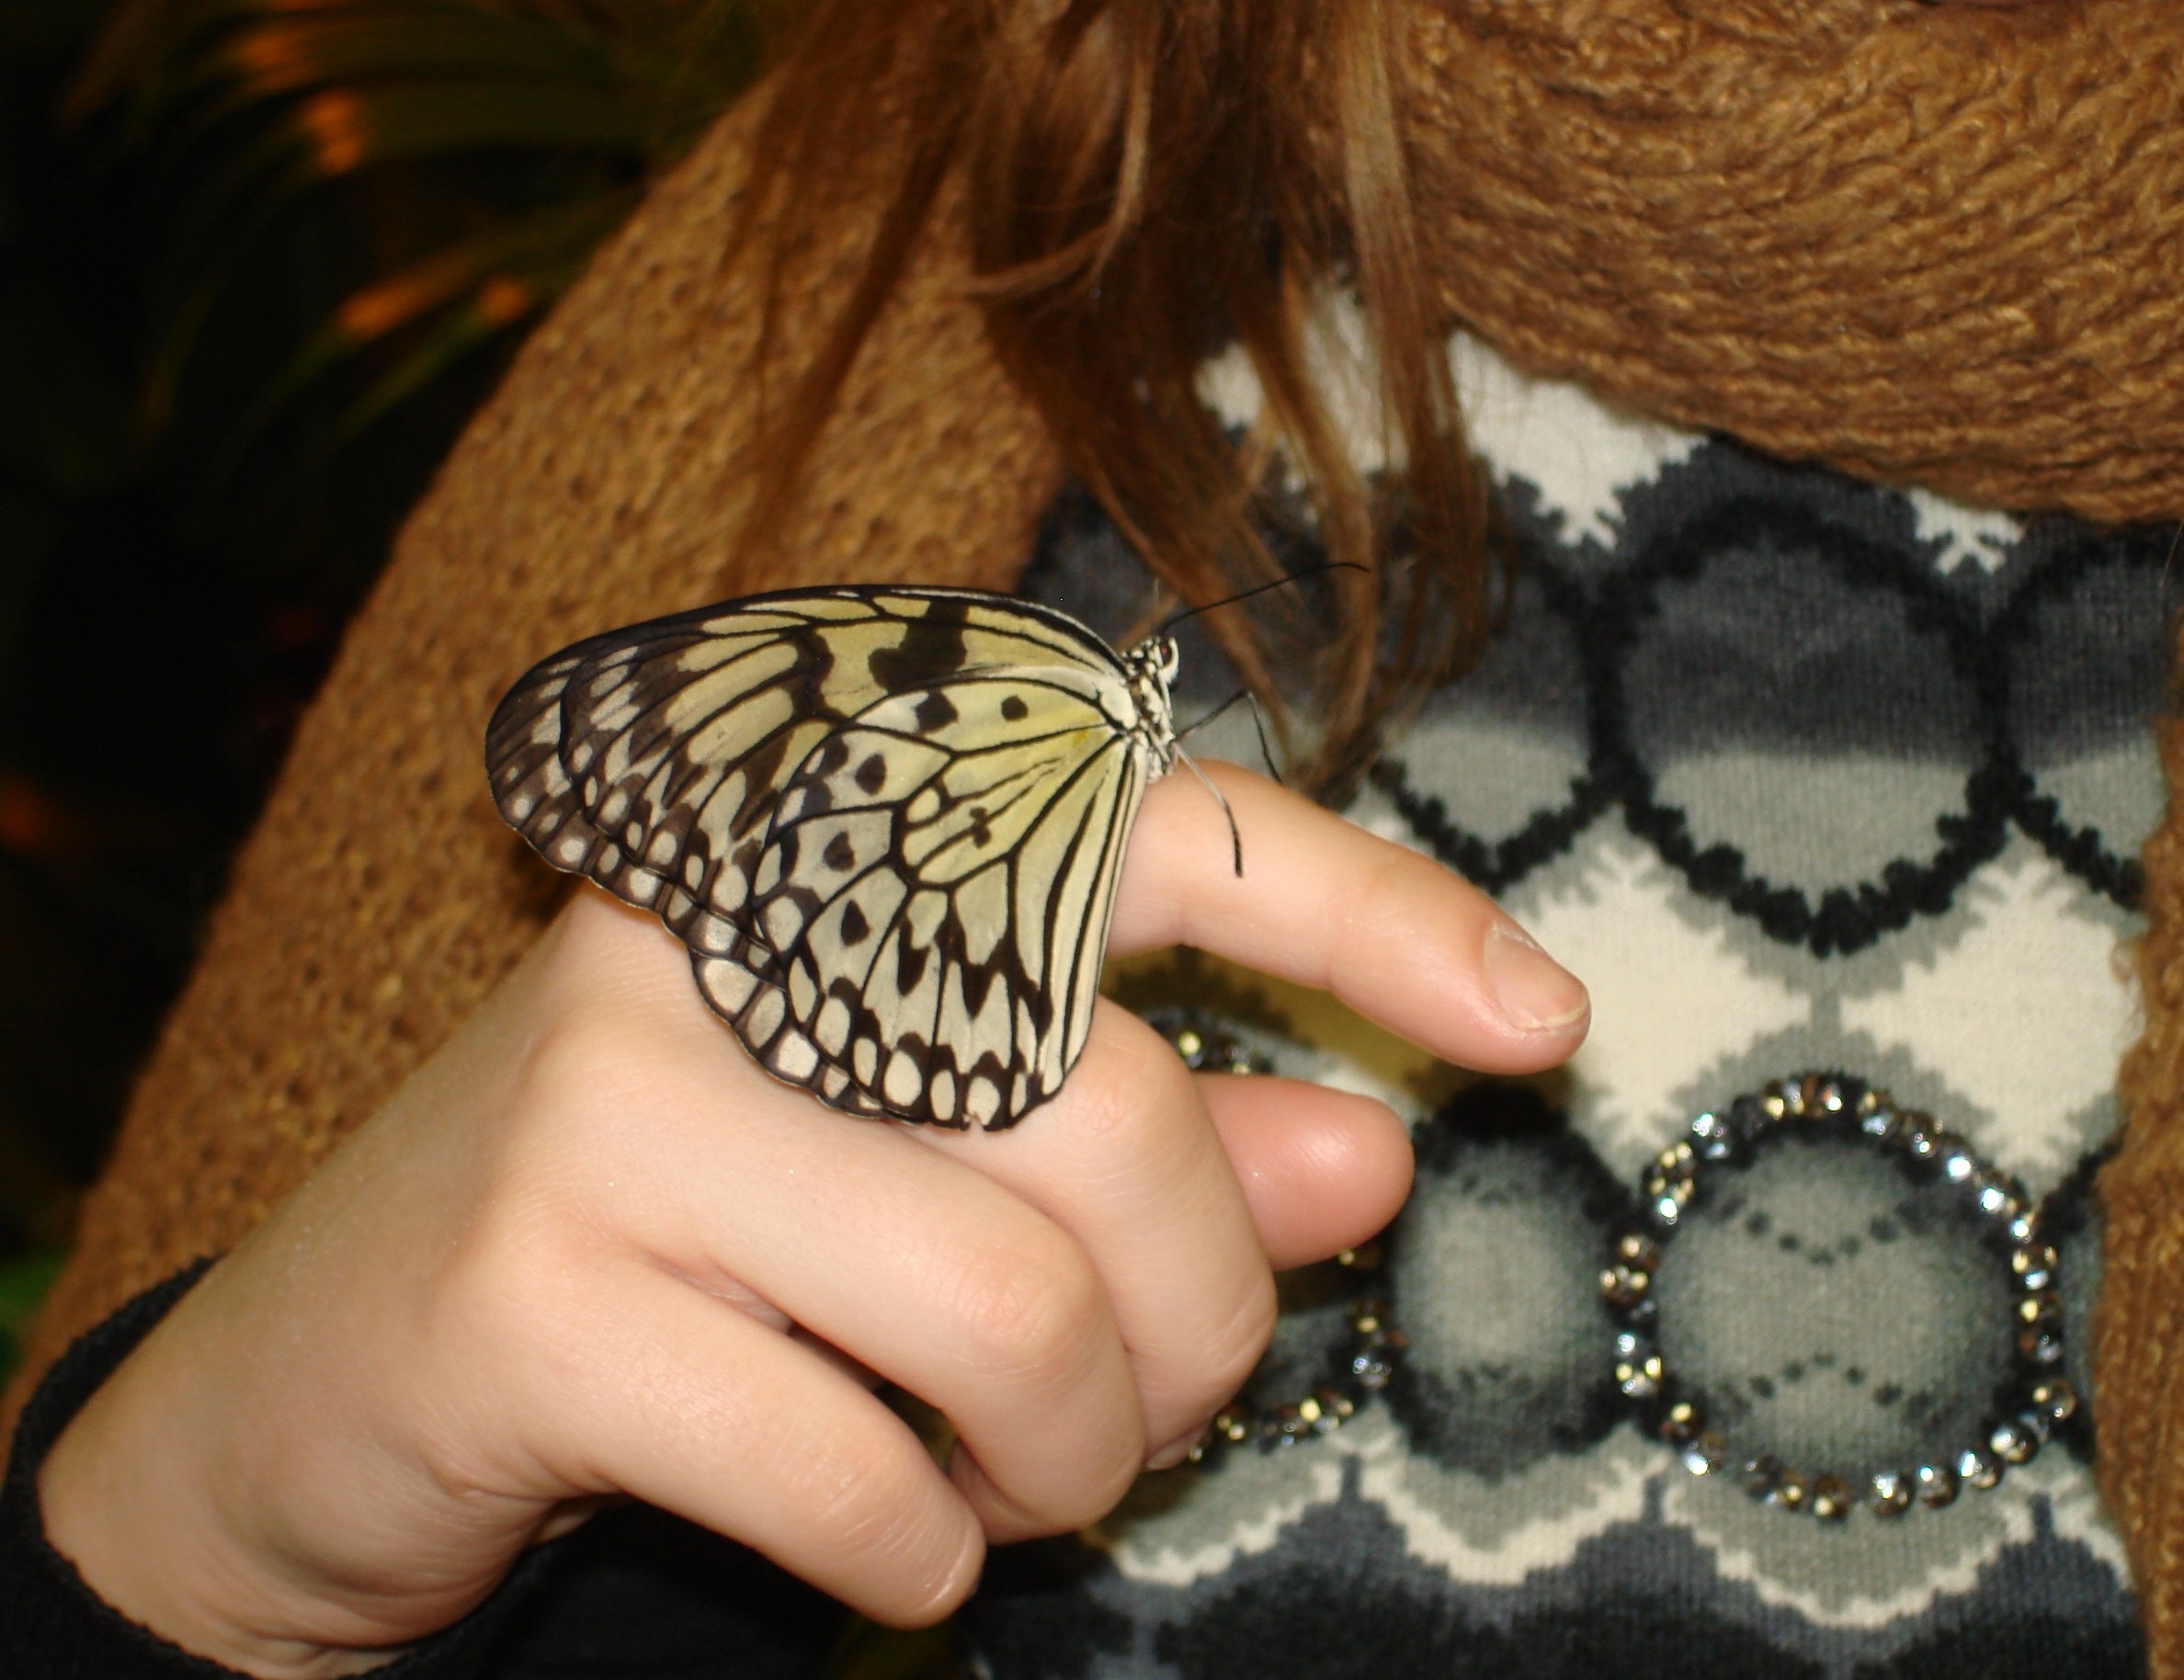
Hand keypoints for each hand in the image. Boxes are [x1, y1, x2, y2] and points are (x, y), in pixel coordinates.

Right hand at [37, 764, 1586, 1677]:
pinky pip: (857, 1470)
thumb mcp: (916, 1171)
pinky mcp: (533, 1289)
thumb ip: (1153, 1145)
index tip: (1534, 1026)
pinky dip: (922, 1555)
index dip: (1363, 908)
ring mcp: (607, 1100)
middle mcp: (709, 930)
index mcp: (819, 854)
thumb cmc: (668, 1249)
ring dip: (1067, 1460)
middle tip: (1160, 1417)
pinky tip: (878, 1542)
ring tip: (1016, 1485)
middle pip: (1108, 1117)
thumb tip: (1372, 1153)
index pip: (1141, 819)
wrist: (310, 1398)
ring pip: (1008, 1307)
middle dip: (1199, 1319)